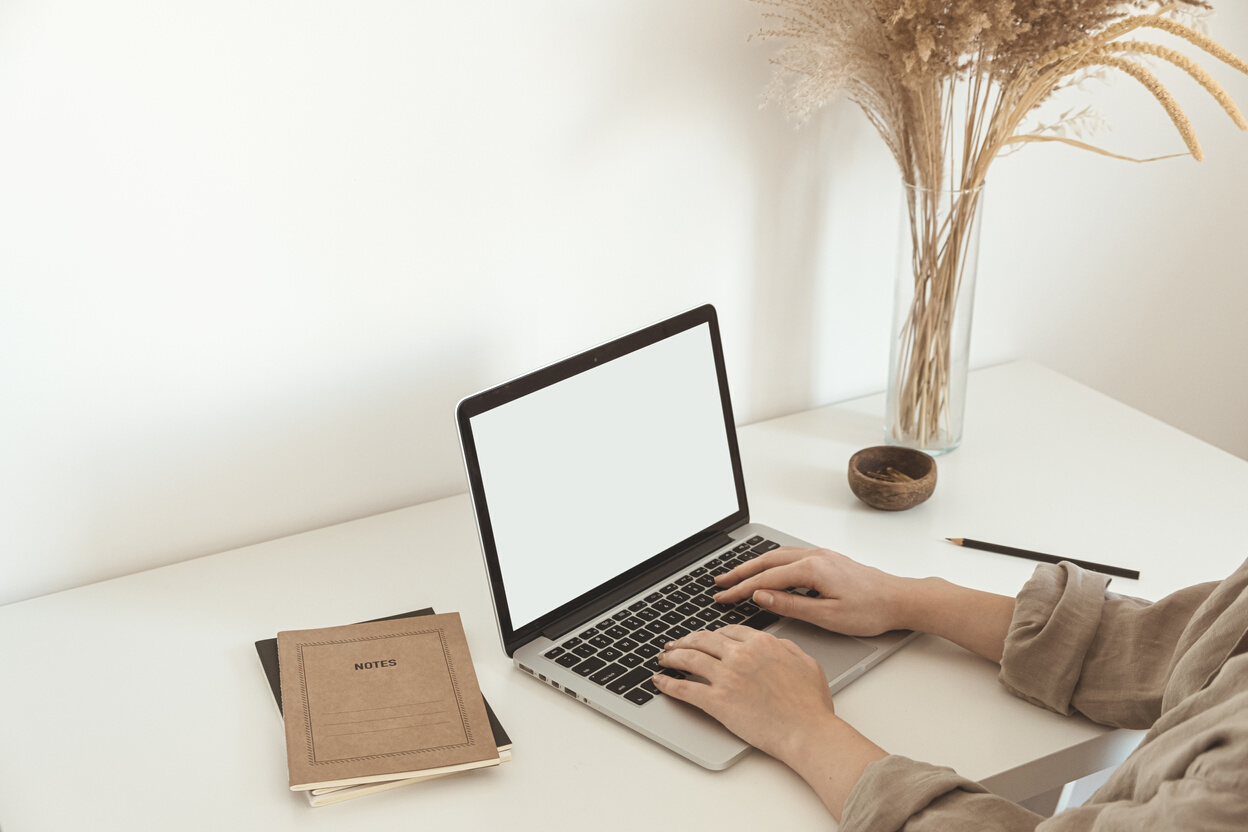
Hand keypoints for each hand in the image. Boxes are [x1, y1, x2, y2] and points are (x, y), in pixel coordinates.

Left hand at [654, 625, 888, 820]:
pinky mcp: (717, 701)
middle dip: (685, 640)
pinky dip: (668, 683)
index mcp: (761, 644)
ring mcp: (727, 677)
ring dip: (672, 656)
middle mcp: (741, 655)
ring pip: (689, 658)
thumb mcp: (807, 664)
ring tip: (664, 658)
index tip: (706, 638)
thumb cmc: (810, 705)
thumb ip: (787, 649)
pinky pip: (684, 688)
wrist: (806, 731)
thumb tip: (775, 644)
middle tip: (675, 644)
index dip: (713, 634)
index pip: (729, 631)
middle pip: (703, 640)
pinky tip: (659, 682)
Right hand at [712, 547, 915, 636]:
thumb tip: (761, 596)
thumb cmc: (871, 610)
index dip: (740, 589)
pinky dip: (771, 562)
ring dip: (754, 565)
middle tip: (718, 582)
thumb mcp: (827, 616)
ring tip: (735, 575)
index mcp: (812, 568)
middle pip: (766, 561)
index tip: (722, 597)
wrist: (901, 600)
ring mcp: (821, 555)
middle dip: (739, 572)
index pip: (765, 579)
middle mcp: (814, 556)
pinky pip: (790, 556)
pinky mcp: (827, 560)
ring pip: (777, 556)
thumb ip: (791, 604)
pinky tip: (766, 570)